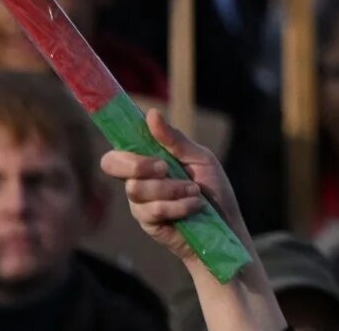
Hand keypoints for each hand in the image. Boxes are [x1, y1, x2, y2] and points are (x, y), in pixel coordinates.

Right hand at [100, 109, 253, 267]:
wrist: (225, 224)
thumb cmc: (213, 188)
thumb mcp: (199, 158)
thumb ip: (174, 140)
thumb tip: (151, 114)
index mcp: (148, 162)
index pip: (118, 152)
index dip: (121, 148)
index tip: (141, 147)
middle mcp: (139, 181)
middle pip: (113, 165)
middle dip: (139, 164)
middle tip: (165, 167)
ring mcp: (140, 203)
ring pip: (136, 188)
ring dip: (172, 187)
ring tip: (194, 191)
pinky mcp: (148, 223)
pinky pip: (153, 209)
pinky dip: (179, 205)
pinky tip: (194, 207)